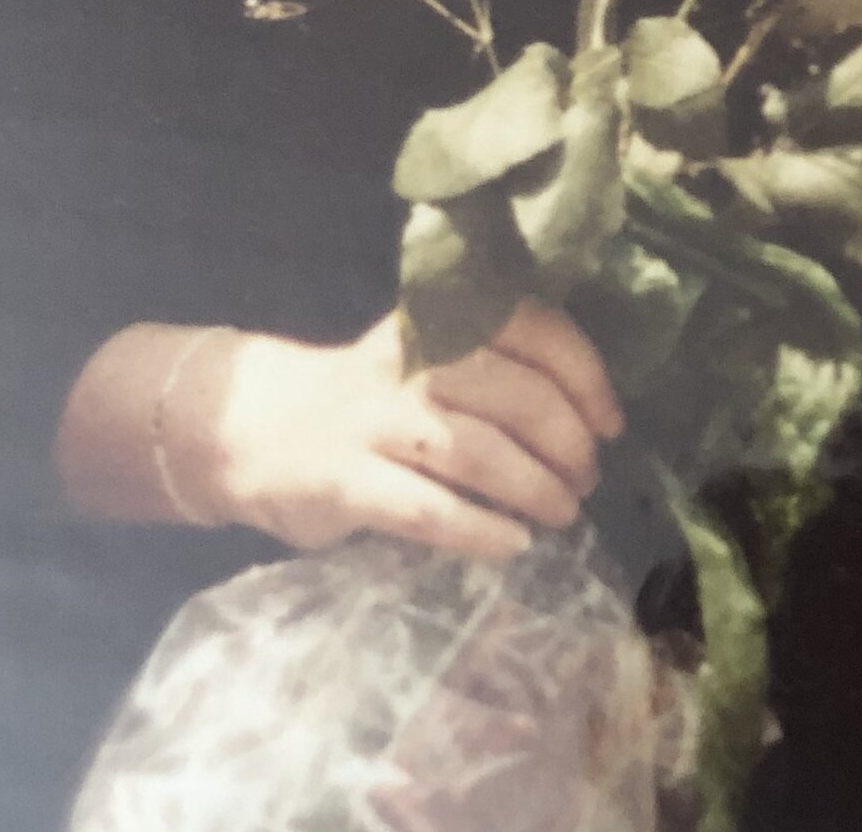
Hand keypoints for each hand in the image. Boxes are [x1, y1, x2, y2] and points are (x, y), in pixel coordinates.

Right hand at [187, 302, 624, 560]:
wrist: (250, 427)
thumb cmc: (370, 396)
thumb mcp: (428, 357)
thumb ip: (493, 368)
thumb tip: (588, 415)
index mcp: (442, 319)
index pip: (535, 329)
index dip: (586, 377)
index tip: (611, 423)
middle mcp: (414, 363)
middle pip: (520, 398)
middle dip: (569, 444)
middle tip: (587, 478)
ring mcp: (376, 423)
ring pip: (481, 454)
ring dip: (537, 488)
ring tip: (563, 514)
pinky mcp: (345, 484)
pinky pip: (430, 511)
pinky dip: (482, 530)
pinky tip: (513, 543)